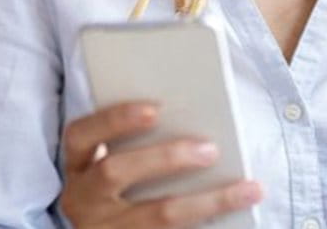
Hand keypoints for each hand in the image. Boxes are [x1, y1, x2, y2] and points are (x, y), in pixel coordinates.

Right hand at [59, 102, 262, 227]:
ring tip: (247, 188)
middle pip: (115, 172)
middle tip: (211, 149)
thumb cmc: (127, 183)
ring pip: (157, 216)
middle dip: (166, 158)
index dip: (115, 120)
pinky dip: (208, 223)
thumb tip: (198, 118)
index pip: (81, 135)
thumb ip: (141, 142)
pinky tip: (240, 210)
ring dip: (207, 201)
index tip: (155, 109)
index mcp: (79, 167)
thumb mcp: (119, 161)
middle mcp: (83, 200)